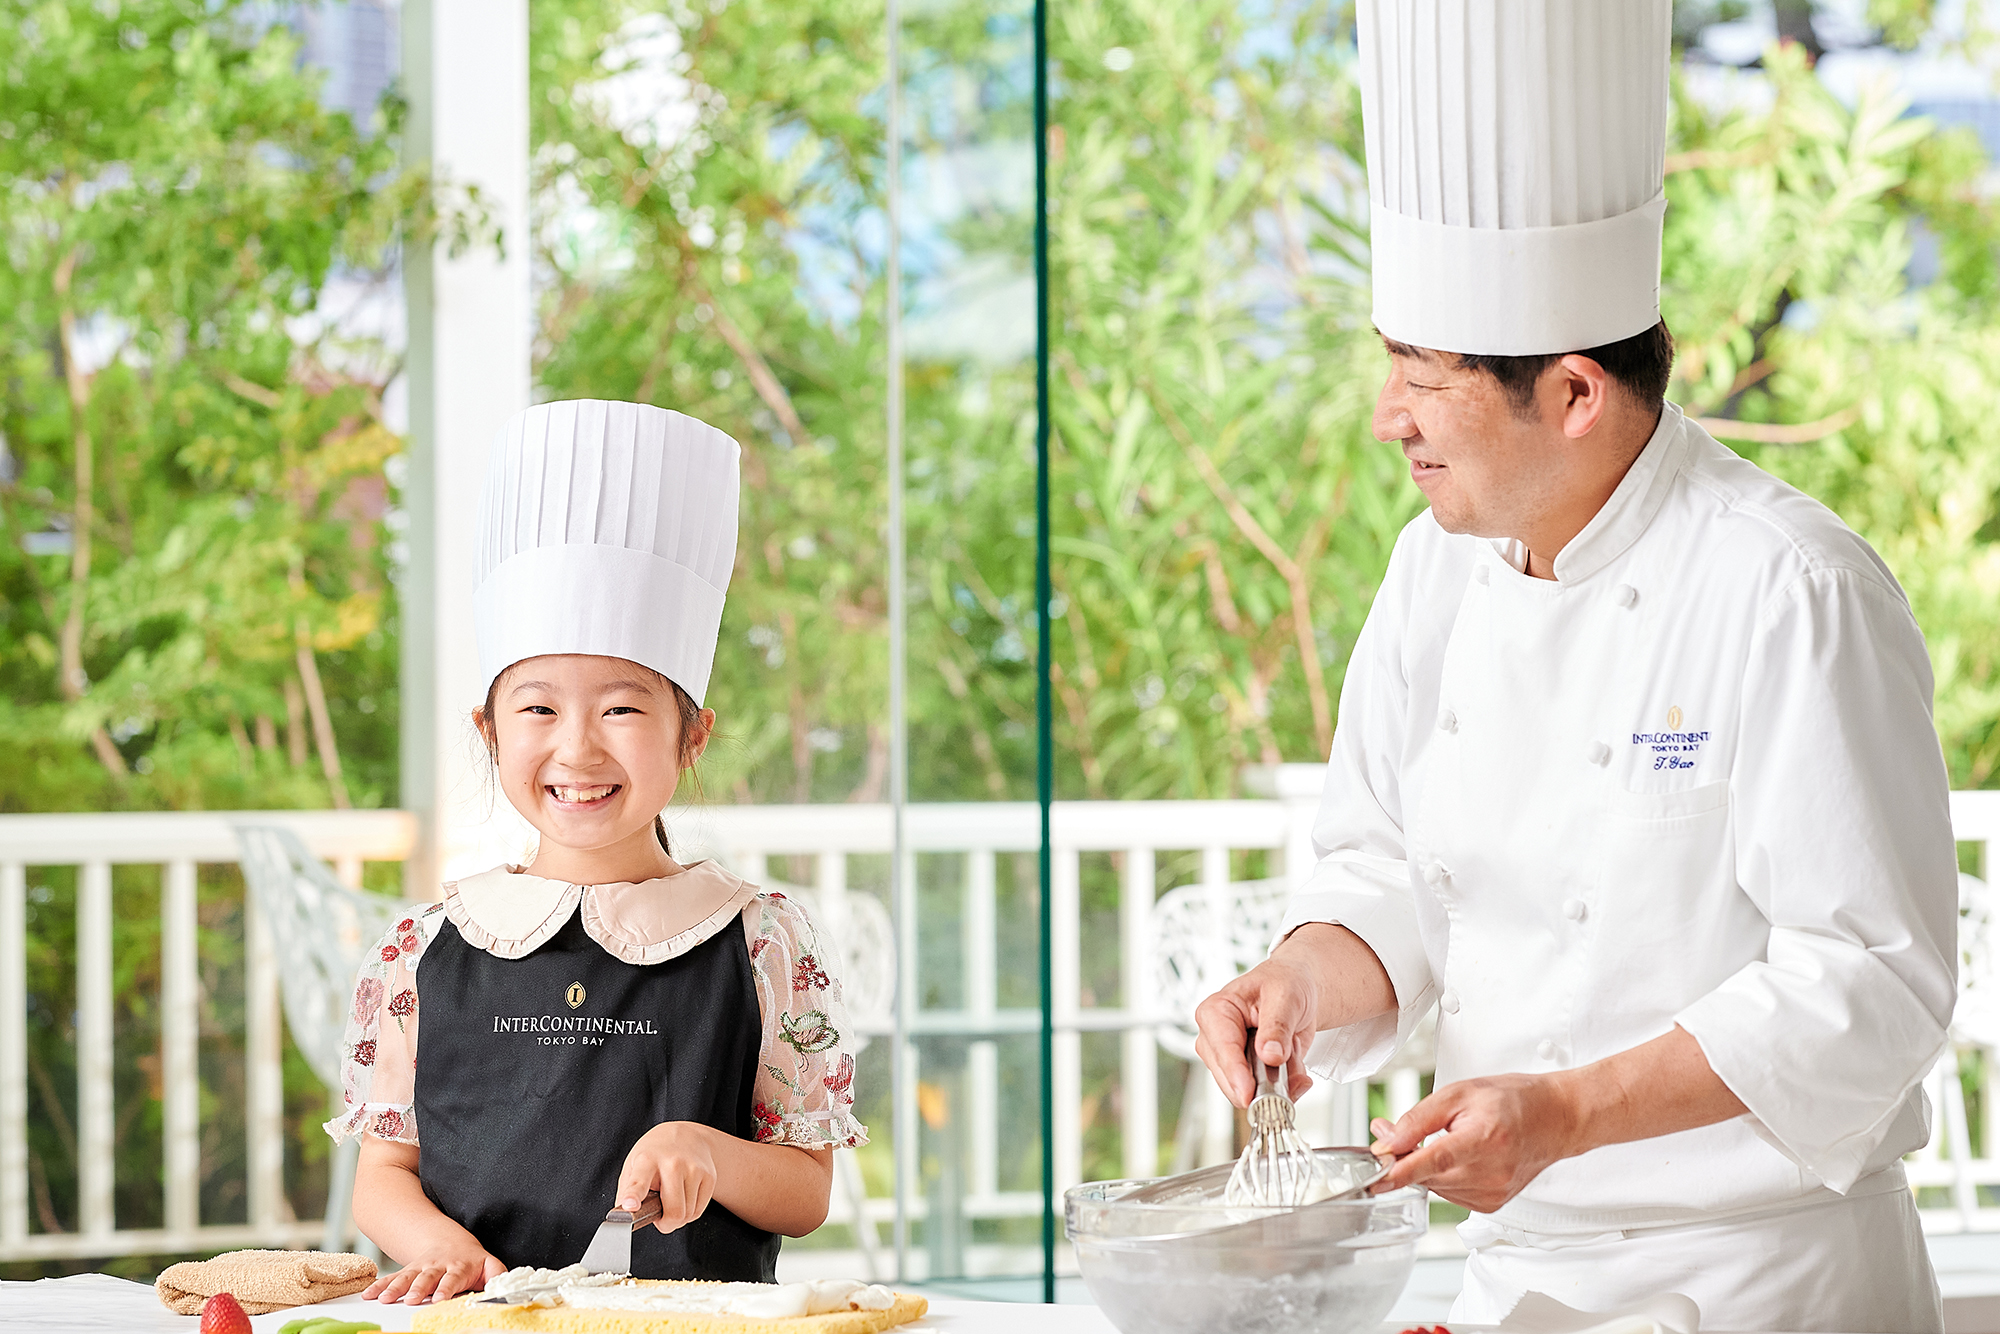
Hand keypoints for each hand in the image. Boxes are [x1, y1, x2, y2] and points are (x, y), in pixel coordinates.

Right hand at [362, 1244, 503, 1305]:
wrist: (448, 1241)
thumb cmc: (471, 1260)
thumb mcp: (488, 1264)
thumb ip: (497, 1275)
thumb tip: (505, 1287)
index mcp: (458, 1267)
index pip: (452, 1278)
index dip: (446, 1287)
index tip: (439, 1298)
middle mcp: (437, 1267)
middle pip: (427, 1278)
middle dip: (418, 1289)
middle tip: (411, 1300)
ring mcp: (420, 1268)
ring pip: (407, 1277)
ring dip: (395, 1288)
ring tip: (385, 1299)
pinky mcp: (407, 1271)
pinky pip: (392, 1278)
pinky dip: (380, 1285)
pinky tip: (370, 1294)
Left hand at [617, 1121, 719, 1233]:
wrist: (686, 1136)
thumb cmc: (655, 1154)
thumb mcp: (633, 1165)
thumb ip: (626, 1192)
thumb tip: (623, 1218)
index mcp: (647, 1160)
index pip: (639, 1182)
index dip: (634, 1196)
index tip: (630, 1206)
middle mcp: (672, 1163)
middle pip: (674, 1212)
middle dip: (666, 1224)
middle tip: (660, 1218)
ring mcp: (694, 1168)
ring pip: (688, 1215)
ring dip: (678, 1218)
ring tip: (672, 1201)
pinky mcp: (709, 1176)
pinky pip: (698, 1211)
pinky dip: (690, 1213)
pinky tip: (684, 1199)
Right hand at [1193, 955, 1318, 1109]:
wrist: (1298, 989)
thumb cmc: (1285, 983)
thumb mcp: (1285, 996)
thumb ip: (1277, 1026)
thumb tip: (1270, 1055)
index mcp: (1216, 1011)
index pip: (1221, 1049)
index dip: (1236, 1074)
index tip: (1249, 1094)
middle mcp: (1215, 1038)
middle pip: (1229, 1078)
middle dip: (1264, 1081)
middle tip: (1293, 1073)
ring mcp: (1229, 1058)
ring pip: (1247, 1090)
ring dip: (1279, 1081)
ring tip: (1294, 1054)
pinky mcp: (1245, 1072)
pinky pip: (1262, 1093)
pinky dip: (1285, 1085)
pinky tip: (1294, 1065)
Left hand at [1370, 1072, 1580, 1211]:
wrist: (1554, 1119)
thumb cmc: (1511, 1100)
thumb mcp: (1459, 1092)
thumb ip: (1419, 1118)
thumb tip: (1386, 1141)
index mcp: (1485, 1140)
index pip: (1435, 1160)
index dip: (1402, 1170)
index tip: (1376, 1178)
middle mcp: (1491, 1173)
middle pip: (1429, 1175)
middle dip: (1405, 1157)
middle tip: (1393, 1133)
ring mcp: (1494, 1193)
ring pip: (1436, 1187)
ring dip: (1425, 1167)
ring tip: (1440, 1138)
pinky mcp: (1492, 1204)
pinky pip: (1451, 1194)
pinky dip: (1443, 1177)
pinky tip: (1457, 1156)